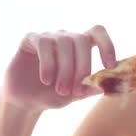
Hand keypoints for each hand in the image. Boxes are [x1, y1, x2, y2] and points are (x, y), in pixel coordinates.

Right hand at [1, 25, 116, 112]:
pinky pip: (44, 44)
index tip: (109, 65)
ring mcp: (48, 36)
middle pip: (82, 39)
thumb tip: (110, 83)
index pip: (97, 32)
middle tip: (76, 90)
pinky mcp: (30, 39)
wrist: (24, 102)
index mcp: (80, 46)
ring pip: (64, 43)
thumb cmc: (52, 95)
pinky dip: (48, 64)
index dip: (107, 45)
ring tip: (60, 90)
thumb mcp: (75, 94)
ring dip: (65, 70)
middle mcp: (65, 37)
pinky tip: (45, 80)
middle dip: (82, 67)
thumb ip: (91, 87)